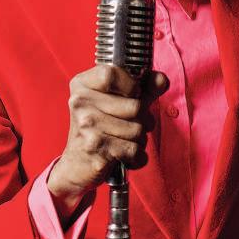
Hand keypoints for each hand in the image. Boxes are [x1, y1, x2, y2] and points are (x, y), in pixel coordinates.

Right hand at [46, 64, 168, 213]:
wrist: (76, 164)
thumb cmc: (99, 129)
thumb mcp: (118, 102)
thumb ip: (143, 89)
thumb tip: (161, 80)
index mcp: (82, 85)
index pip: (111, 73)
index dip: (131, 84)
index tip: (133, 94)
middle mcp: (81, 103)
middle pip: (135, 106)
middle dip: (143, 119)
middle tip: (132, 124)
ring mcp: (87, 126)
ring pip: (138, 130)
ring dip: (140, 140)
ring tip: (127, 141)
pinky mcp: (96, 149)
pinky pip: (134, 150)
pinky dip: (137, 157)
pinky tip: (126, 156)